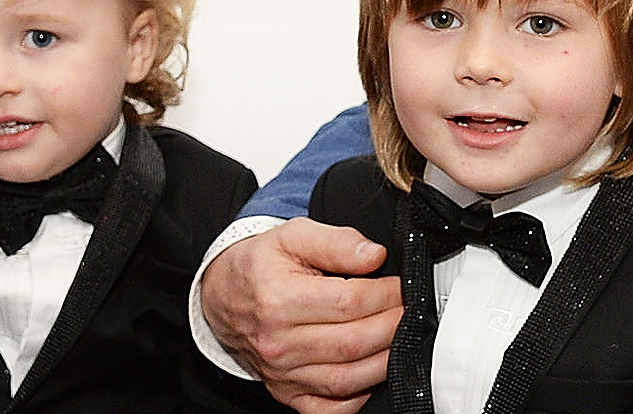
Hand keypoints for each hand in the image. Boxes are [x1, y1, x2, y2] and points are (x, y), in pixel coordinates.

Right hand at [201, 217, 400, 409]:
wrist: (222, 295)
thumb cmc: (260, 265)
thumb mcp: (292, 236)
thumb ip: (335, 242)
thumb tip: (373, 256)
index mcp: (279, 299)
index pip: (350, 303)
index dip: (387, 295)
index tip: (403, 287)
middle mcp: (278, 342)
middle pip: (352, 343)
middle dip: (393, 327)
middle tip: (410, 311)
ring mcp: (281, 373)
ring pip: (346, 379)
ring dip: (384, 362)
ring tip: (401, 339)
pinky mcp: (286, 392)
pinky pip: (328, 408)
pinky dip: (357, 398)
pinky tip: (373, 374)